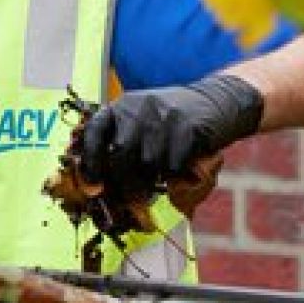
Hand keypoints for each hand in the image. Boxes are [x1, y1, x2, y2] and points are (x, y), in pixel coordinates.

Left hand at [82, 74, 263, 194]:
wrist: (214, 101)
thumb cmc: (168, 121)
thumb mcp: (140, 121)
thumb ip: (119, 144)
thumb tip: (98, 186)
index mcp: (121, 106)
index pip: (94, 131)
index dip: (89, 161)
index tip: (93, 186)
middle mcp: (139, 108)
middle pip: (121, 154)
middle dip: (124, 183)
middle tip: (131, 201)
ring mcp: (164, 117)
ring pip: (148, 164)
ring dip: (151, 181)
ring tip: (156, 181)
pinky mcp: (187, 129)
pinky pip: (173, 166)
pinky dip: (173, 176)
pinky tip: (177, 169)